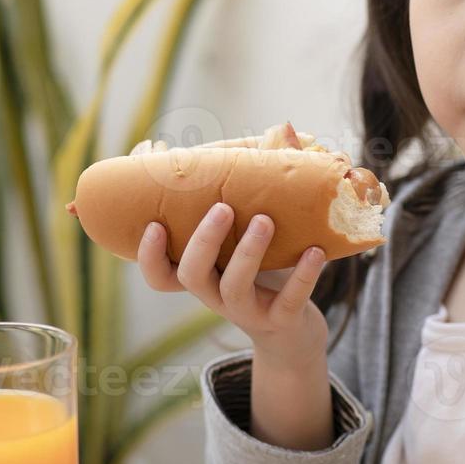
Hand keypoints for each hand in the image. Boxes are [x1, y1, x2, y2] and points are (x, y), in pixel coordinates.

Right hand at [137, 202, 328, 367]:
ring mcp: (247, 312)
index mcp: (203, 275)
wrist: (295, 334)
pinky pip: (289, 301)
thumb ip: (263, 191)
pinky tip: (315, 250)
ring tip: (265, 220)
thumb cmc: (270, 275)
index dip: (149, 256)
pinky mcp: (281, 321)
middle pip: (192, 274)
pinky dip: (303, 275)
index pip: (160, 276)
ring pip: (234, 286)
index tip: (154, 224)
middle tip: (223, 208)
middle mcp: (216, 296)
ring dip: (248, 252)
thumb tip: (286, 129)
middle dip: (204, 240)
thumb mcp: (257, 239)